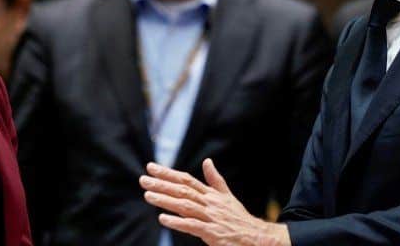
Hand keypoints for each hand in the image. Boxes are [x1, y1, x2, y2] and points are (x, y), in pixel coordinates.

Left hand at [140, 159, 290, 245]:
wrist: (257, 237)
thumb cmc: (239, 218)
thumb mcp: (227, 196)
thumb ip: (215, 179)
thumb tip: (207, 161)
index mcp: (210, 194)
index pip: (185, 180)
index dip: (168, 173)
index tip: (151, 167)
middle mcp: (209, 202)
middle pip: (182, 190)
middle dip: (161, 184)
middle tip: (143, 180)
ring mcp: (210, 217)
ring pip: (184, 206)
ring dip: (165, 200)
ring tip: (147, 195)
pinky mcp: (212, 233)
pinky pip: (192, 226)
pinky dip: (178, 222)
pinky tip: (163, 218)